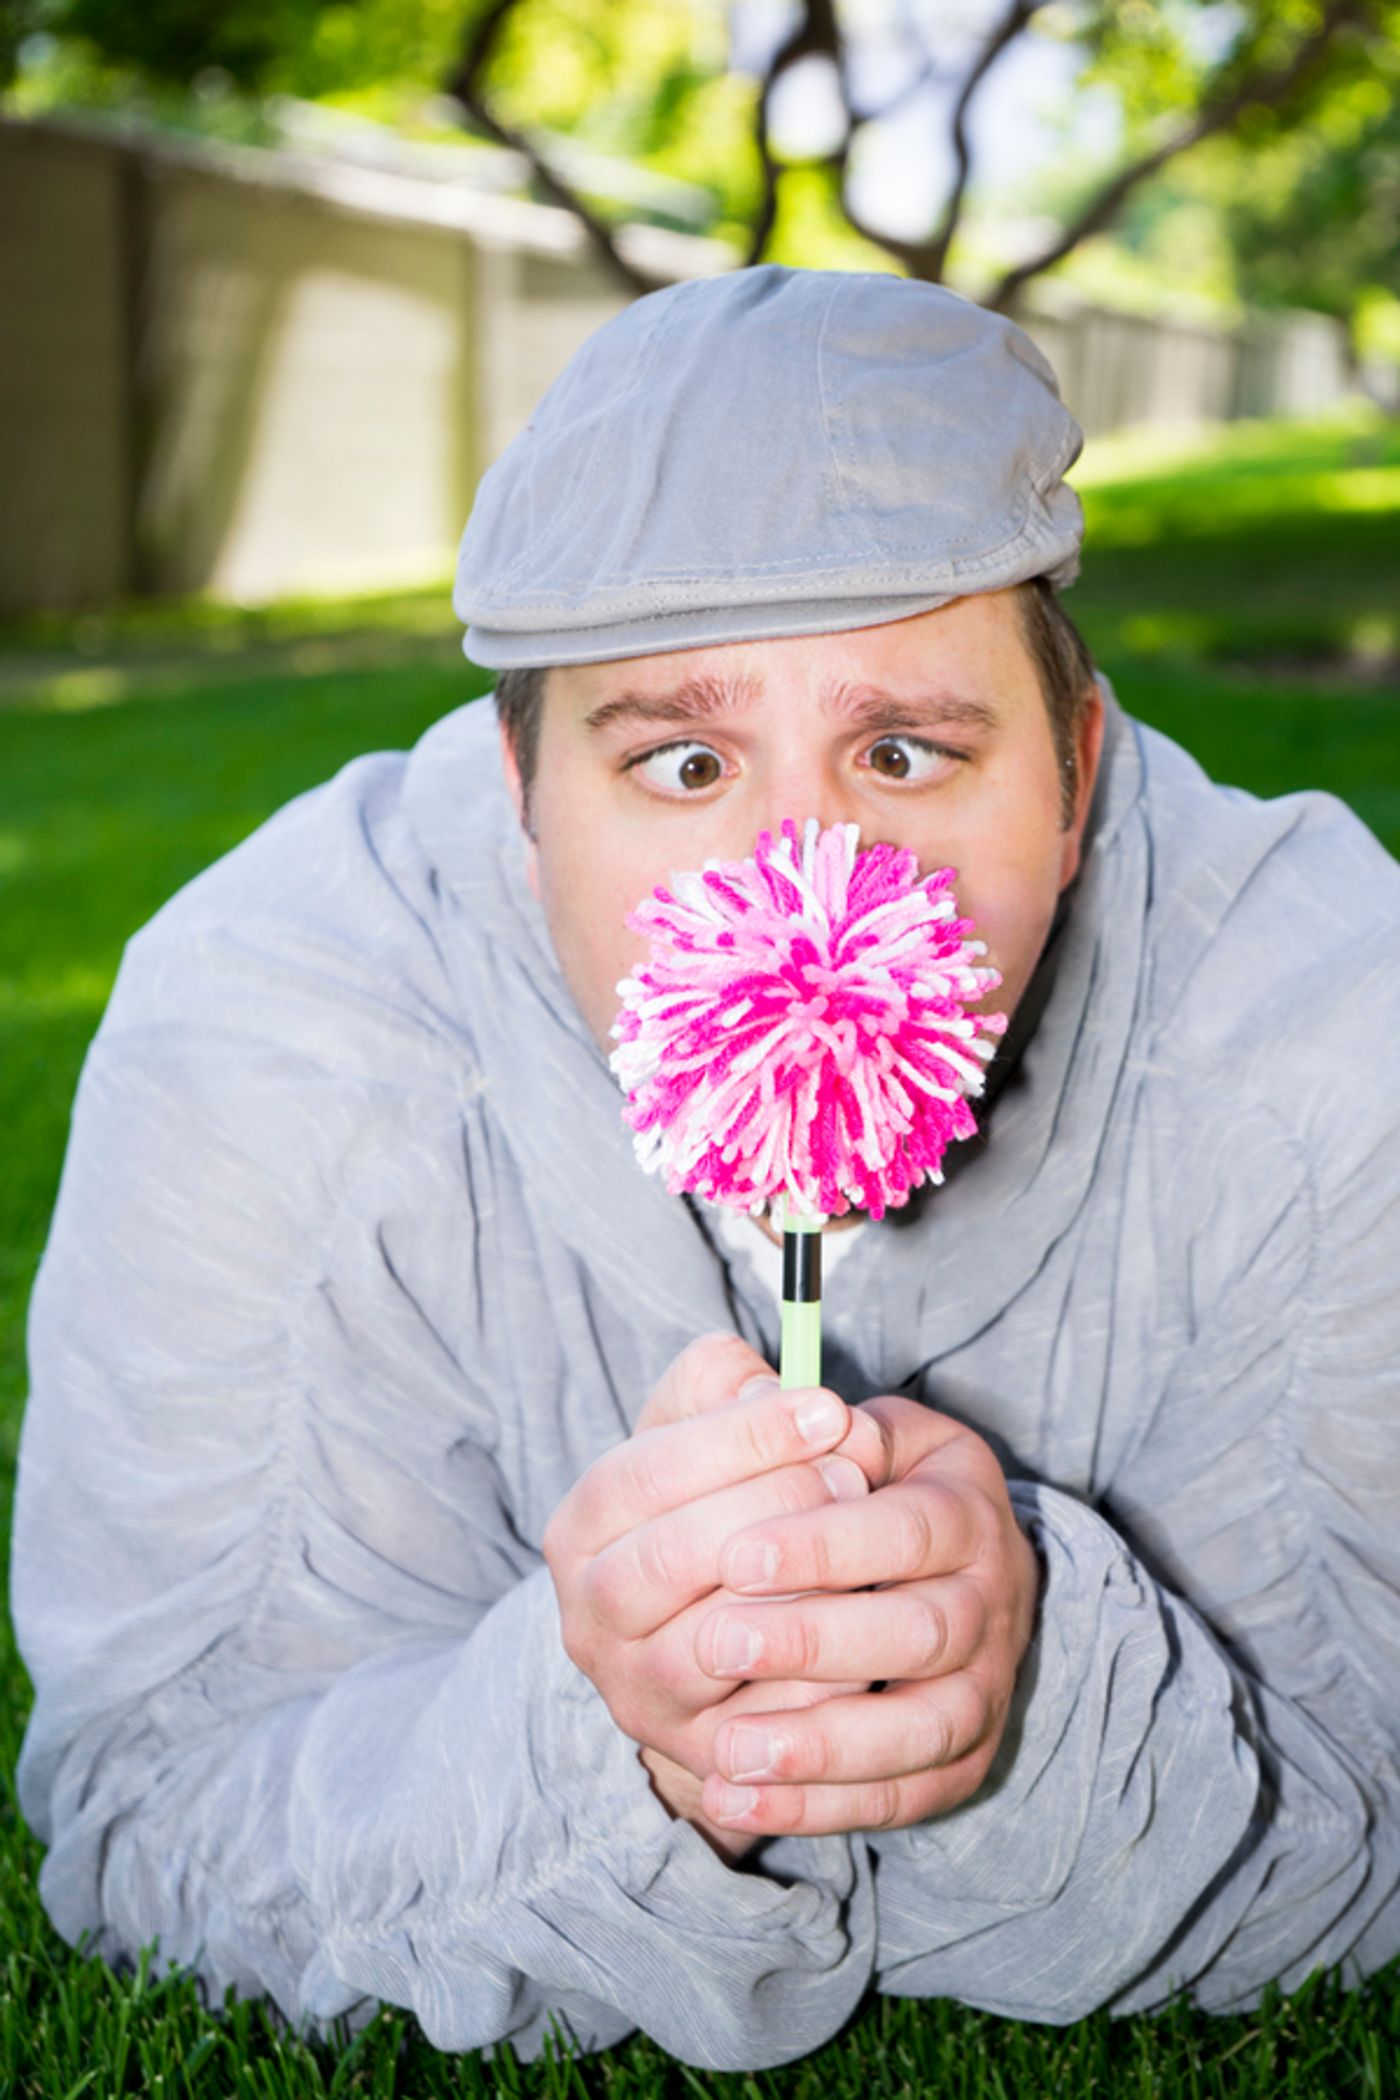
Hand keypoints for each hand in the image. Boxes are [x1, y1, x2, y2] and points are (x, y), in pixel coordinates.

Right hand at [542, 1334, 881, 1855]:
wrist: (697, 1643)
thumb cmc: (705, 1509)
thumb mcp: (695, 1435)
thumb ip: (717, 1387)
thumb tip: (766, 1383)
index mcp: (578, 1529)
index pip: (644, 1473)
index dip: (740, 1438)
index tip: (828, 1407)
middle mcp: (588, 1620)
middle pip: (662, 1563)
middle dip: (769, 1508)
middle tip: (853, 1471)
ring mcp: (639, 1695)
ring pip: (710, 1650)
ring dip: (797, 1593)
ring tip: (869, 1544)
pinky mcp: (699, 1756)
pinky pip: (766, 1722)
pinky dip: (821, 1675)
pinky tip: (871, 1622)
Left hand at [691, 1395, 1041, 1839]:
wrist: (935, 1566)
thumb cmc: (870, 1484)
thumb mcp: (860, 1431)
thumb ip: (820, 1420)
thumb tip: (797, 1410)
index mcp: (965, 1507)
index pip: (909, 1529)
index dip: (826, 1545)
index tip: (737, 1556)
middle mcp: (993, 1599)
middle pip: (924, 1632)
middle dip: (816, 1643)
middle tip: (715, 1646)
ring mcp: (987, 1685)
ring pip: (924, 1728)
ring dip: (823, 1746)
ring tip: (729, 1748)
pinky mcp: (963, 1759)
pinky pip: (905, 1797)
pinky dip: (821, 1807)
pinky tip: (734, 1798)